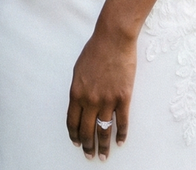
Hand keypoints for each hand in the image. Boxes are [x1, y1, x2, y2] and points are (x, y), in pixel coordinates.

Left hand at [67, 21, 136, 159]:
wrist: (113, 38)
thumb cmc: (95, 50)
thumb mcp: (78, 70)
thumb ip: (78, 89)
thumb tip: (79, 105)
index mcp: (77, 92)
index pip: (73, 122)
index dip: (74, 135)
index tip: (77, 143)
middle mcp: (90, 100)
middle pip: (87, 130)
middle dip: (88, 146)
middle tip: (90, 155)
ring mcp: (107, 100)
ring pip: (104, 131)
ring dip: (103, 146)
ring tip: (103, 156)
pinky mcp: (123, 98)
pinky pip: (122, 122)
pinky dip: (121, 135)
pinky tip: (120, 142)